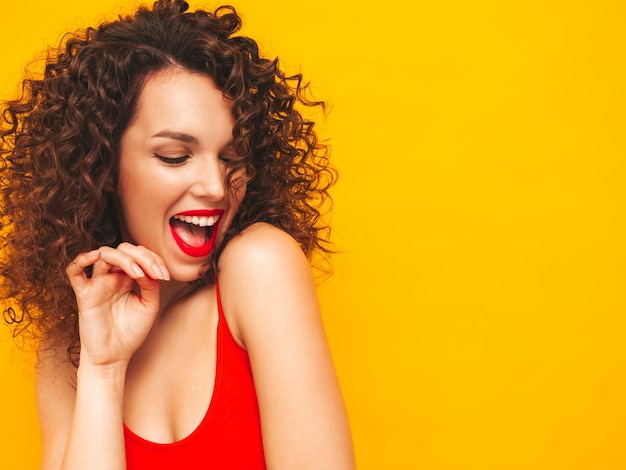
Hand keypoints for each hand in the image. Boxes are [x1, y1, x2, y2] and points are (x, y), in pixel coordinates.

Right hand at [66, 243, 169, 368]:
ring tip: (138, 274)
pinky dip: (81, 260)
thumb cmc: (130, 331)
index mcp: (129, 277)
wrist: (115, 356)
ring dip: (124, 259)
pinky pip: (74, 272)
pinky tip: (95, 256)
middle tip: (156, 273)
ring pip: (105, 255)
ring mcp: (98, 284)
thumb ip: (151, 284)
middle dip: (143, 256)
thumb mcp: (149, 305)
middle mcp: (113, 277)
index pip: (139, 254)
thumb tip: (150, 268)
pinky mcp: (85, 294)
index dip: (153, 258)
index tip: (165, 274)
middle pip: (123, 250)